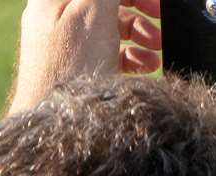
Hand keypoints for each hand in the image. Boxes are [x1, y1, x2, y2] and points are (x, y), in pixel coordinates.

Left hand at [8, 0, 162, 115]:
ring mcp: (67, 46)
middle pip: (107, 2)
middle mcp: (57, 17)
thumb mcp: (93, 13)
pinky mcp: (78, 70)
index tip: (154, 2)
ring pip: (111, 27)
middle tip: (161, 16)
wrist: (55, 124)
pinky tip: (146, 65)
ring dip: (140, 34)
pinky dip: (132, 56)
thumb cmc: (69, 68)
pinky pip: (109, 53)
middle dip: (139, 8)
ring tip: (156, 48)